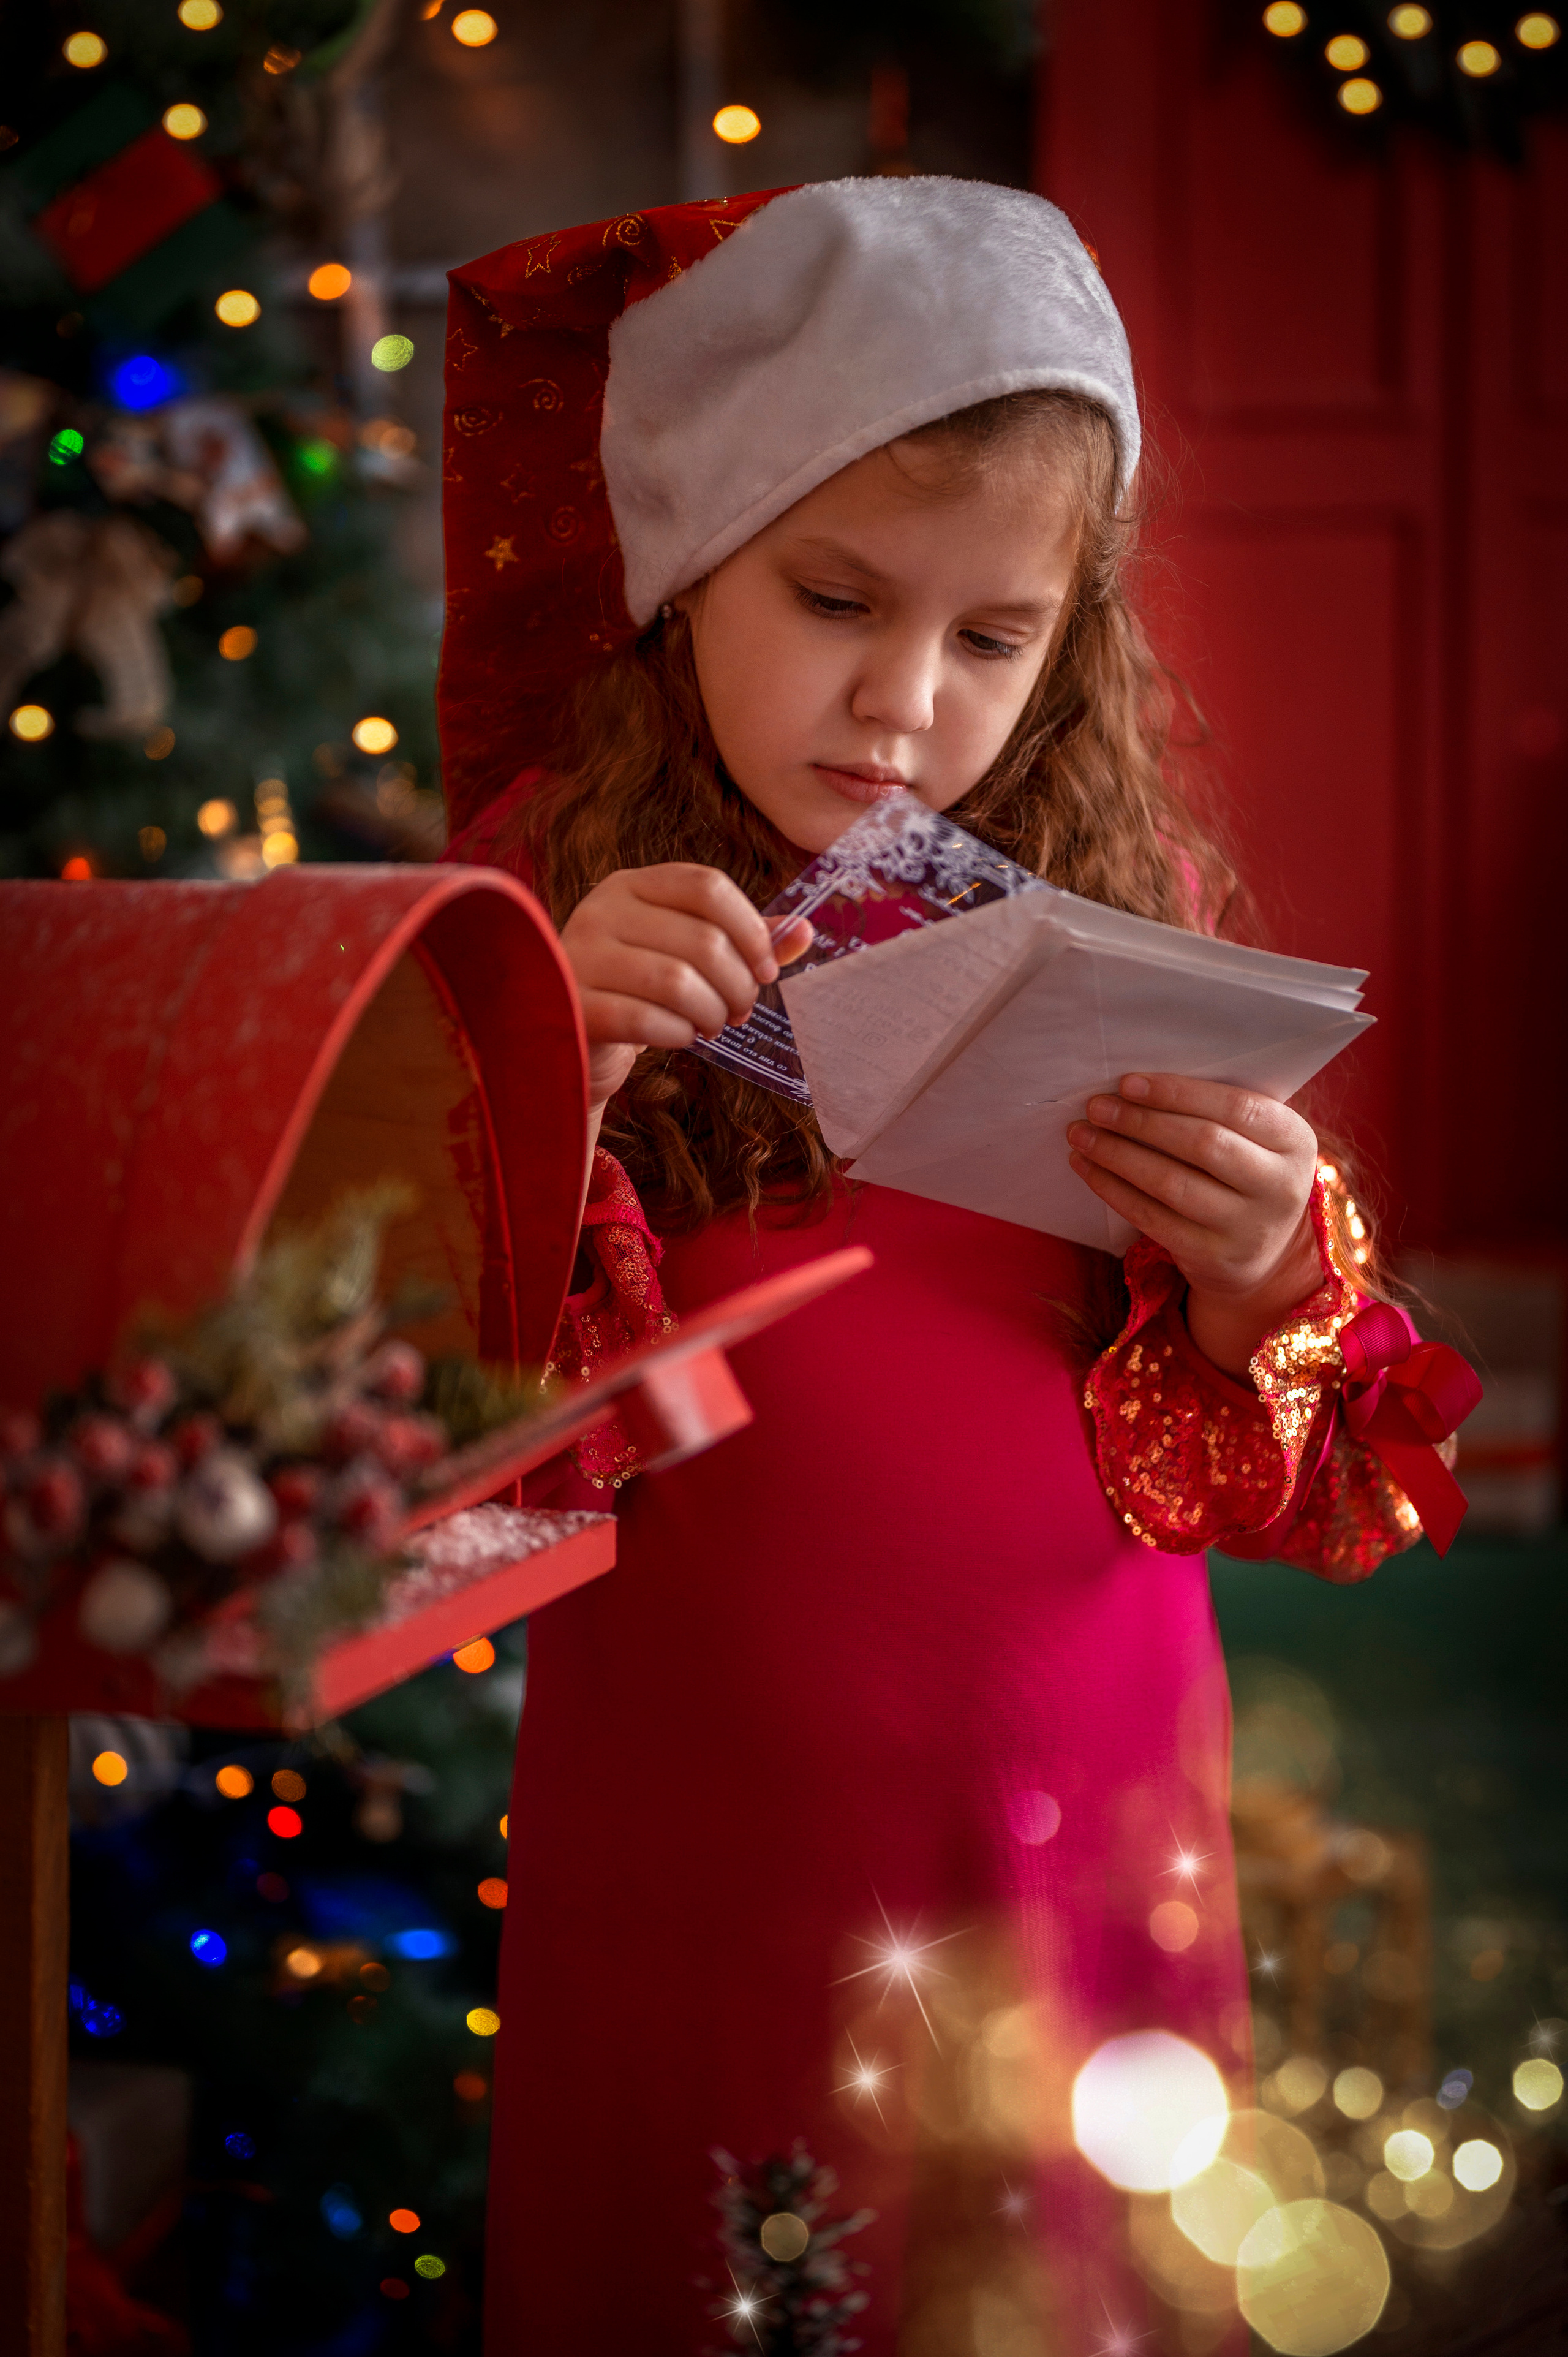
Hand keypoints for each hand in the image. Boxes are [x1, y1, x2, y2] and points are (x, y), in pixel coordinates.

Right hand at [559, 863, 812, 1111]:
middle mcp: (600, 910)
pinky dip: (678, 1034)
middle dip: (738, 985)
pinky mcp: (571, 1006)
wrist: (574, 1040)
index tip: (767, 970)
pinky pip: (644, 1019)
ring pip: (677, 981)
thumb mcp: (690, 957)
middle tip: (740, 1012)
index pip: (707, 886)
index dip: (752, 930)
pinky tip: (681, 1038)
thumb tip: (804, 931)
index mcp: (633, 885)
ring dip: (712, 1013)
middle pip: (702, 939)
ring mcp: (579, 956)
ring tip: (712, 1025)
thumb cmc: (642, 992)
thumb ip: (744, 942)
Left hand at [1067, 1074, 1322, 1378]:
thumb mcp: (1254, 1139)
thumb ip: (1215, 1111)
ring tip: (1081, 1135)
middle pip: (1203, 1144)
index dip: (1177, 1094)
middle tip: (1096, 1107)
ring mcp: (1247, 1226)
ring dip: (1117, 1155)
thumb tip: (1135, 1085)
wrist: (1264, 1252)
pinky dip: (1114, 1190)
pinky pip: (1152, 1218)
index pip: (1236, 1108)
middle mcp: (1280, 1185)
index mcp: (1294, 1140)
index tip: (1126, 1082)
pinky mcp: (1213, 1257)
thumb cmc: (1245, 1172)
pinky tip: (1088, 1169)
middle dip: (1141, 1122)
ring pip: (1172, 1183)